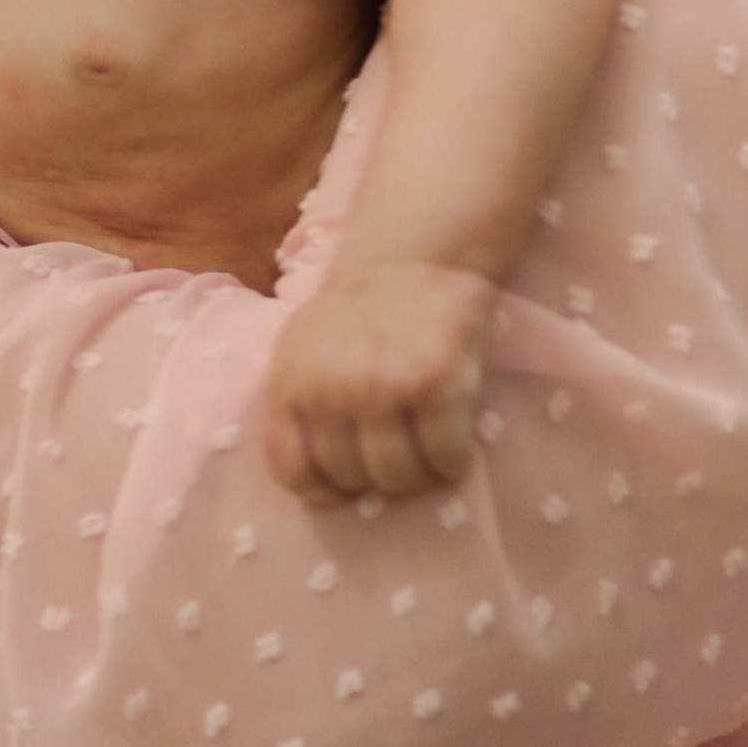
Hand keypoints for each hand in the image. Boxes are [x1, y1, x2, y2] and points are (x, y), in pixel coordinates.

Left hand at [262, 258, 490, 502]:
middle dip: (377, 481)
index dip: (321, 491)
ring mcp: (384, 387)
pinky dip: (453, 464)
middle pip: (351, 477)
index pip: (291, 469)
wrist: (414, 255)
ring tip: (429, 460)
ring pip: (398, 476)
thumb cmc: (358, 309)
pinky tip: (455, 451)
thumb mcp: (302, 348)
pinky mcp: (437, 384)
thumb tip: (311, 480)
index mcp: (292, 382)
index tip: (346, 487)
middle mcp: (331, 389)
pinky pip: (445, 456)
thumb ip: (298, 404)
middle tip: (398, 463)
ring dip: (418, 479)